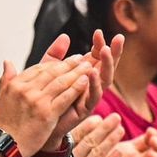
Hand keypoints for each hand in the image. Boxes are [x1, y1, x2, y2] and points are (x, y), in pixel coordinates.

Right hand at [0, 41, 96, 156]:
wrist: (3, 145)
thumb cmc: (2, 125)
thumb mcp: (0, 97)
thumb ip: (6, 78)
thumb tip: (7, 62)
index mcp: (15, 84)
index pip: (38, 69)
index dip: (53, 64)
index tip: (64, 62)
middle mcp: (26, 90)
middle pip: (51, 72)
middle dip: (68, 64)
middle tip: (80, 58)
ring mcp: (37, 101)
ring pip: (61, 82)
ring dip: (76, 72)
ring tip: (87, 66)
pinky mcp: (47, 113)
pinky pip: (65, 97)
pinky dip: (76, 88)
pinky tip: (85, 81)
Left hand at [30, 31, 121, 149]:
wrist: (38, 124)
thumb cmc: (45, 98)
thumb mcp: (48, 73)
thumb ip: (55, 56)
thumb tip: (65, 36)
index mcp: (83, 74)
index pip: (96, 57)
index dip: (99, 45)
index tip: (99, 32)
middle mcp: (90, 85)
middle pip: (106, 66)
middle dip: (113, 52)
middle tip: (118, 39)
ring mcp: (89, 97)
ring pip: (105, 80)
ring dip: (107, 65)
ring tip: (106, 51)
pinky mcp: (85, 109)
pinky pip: (94, 96)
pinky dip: (94, 84)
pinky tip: (92, 72)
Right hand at [66, 114, 124, 156]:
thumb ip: (65, 145)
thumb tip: (85, 125)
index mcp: (57, 156)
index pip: (74, 137)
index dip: (87, 126)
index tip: (98, 117)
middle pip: (87, 143)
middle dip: (103, 129)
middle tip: (116, 118)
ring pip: (95, 155)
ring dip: (109, 141)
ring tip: (120, 130)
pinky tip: (119, 153)